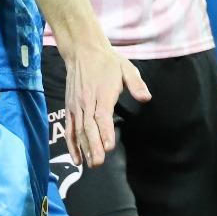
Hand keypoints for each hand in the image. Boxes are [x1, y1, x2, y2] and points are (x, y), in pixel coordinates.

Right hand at [59, 42, 151, 167]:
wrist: (83, 51)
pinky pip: (69, 128)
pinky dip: (71, 144)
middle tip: (99, 162)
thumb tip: (146, 98)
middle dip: (93, 146)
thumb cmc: (108, 62)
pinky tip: (77, 159)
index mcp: (102, 93)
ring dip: (84, 148)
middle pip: (89, 126)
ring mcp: (76, 106)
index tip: (109, 146)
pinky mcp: (70, 108)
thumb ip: (136, 84)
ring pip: (79, 130)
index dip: (105, 131)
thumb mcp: (126, 68)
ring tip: (90, 164)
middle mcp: (87, 101)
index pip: (102, 115)